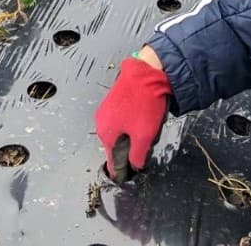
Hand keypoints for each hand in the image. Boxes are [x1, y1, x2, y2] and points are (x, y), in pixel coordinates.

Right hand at [96, 53, 171, 178]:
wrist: (147, 71)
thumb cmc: (144, 102)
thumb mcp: (144, 136)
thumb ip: (137, 156)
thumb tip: (134, 165)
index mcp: (106, 134)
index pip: (113, 161)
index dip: (122, 171)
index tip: (126, 179)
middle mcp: (102, 122)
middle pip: (117, 146)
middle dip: (130, 151)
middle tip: (144, 151)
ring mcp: (107, 109)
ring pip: (121, 132)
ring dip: (133, 136)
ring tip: (148, 130)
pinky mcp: (115, 99)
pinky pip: (123, 119)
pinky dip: (133, 123)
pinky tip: (146, 117)